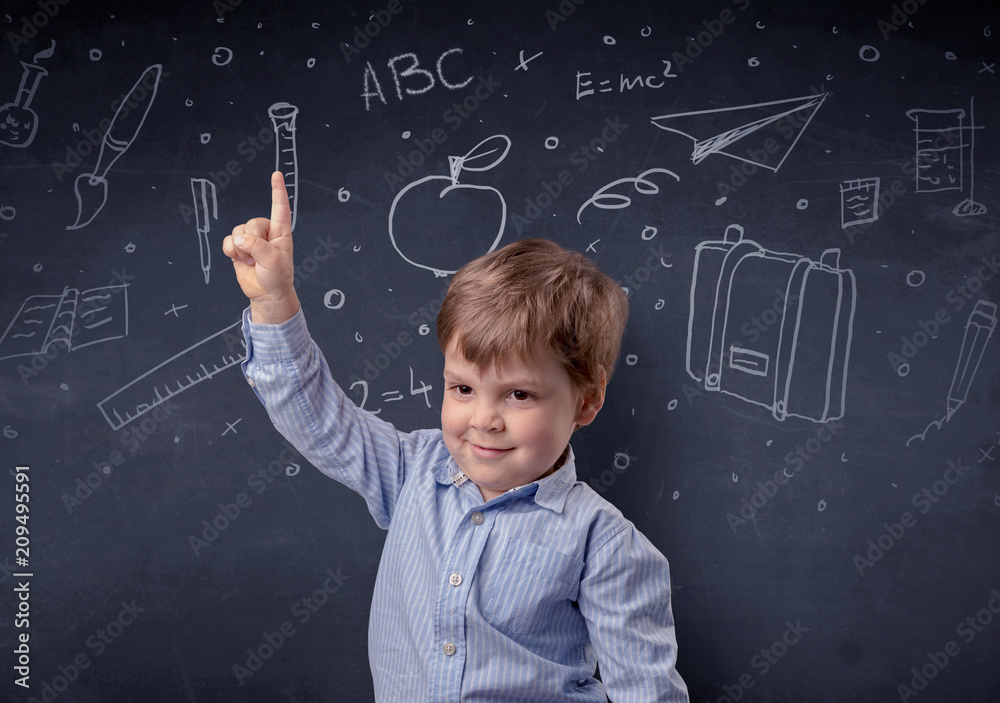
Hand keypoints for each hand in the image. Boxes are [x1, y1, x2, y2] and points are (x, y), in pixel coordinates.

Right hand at [223, 171, 299, 323]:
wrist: (266, 294)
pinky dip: (232, 251)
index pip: (280, 208)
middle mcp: (266, 233)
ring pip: (238, 231)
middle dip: (252, 241)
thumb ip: (257, 247)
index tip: (277, 175)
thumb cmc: (277, 277)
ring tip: (252, 261)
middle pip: (252, 223)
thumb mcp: (273, 262)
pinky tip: (241, 260)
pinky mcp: (239, 248)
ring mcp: (251, 240)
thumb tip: (239, 238)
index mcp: (281, 233)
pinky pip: (228, 241)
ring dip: (242, 249)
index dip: (278, 191)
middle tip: (259, 257)